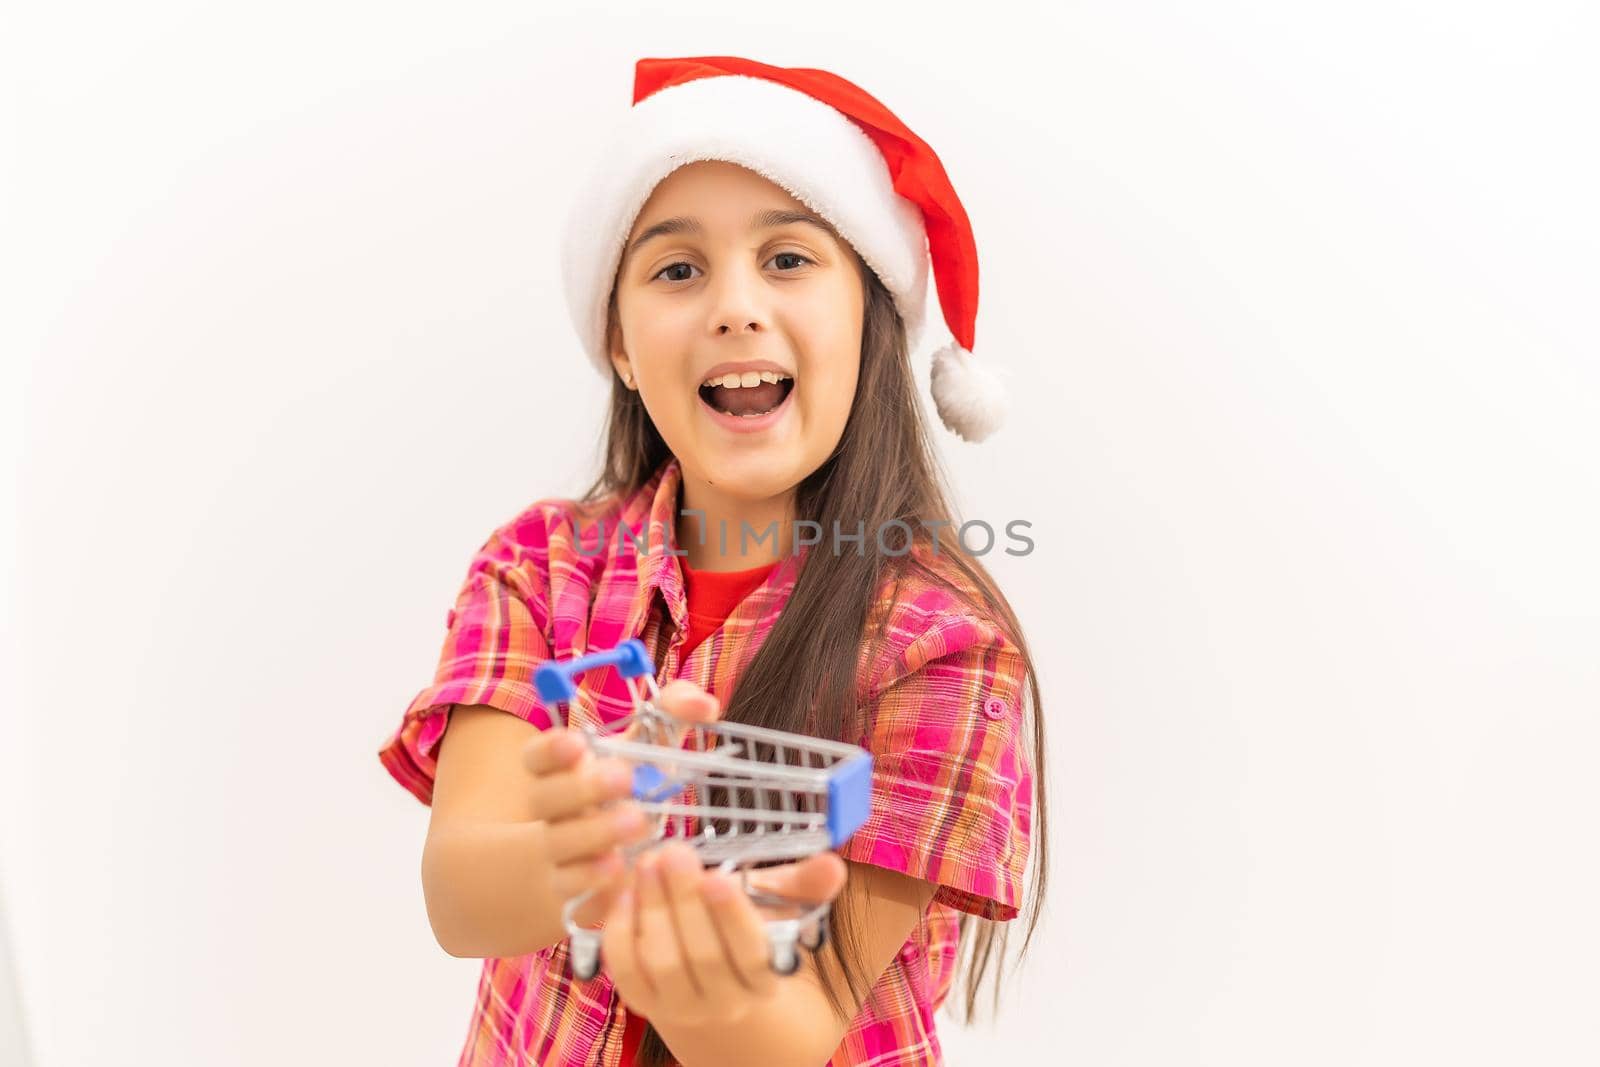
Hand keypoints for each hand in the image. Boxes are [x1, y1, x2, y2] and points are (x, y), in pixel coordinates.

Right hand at [522, 680, 722, 918]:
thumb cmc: (633, 790)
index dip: (550, 748)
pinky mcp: (573, 893)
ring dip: (594, 834)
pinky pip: (574, 891)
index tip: (579, 741)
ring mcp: (558, 854)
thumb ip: (673, 714)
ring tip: (638, 822)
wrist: (605, 855)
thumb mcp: (650, 750)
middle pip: (544, 799)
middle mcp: (553, 812)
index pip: (536, 756)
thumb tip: (706, 704)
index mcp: (561, 770)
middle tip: (625, 778)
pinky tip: (623, 871)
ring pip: (559, 845)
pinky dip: (596, 882)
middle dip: (582, 787)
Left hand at [600, 841, 848, 1027]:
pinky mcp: (641, 1002)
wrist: (717, 998)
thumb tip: (833, 864)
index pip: (750, 954)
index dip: (731, 917)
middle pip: (700, 956)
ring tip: (648, 861)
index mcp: (764, 982)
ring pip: (660, 962)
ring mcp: (678, 1007)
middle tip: (673, 850)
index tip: (716, 876)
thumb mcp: (782, 911)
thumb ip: (806, 884)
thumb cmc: (751, 936)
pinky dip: (620, 929)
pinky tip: (625, 890)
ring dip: (651, 908)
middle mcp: (723, 1004)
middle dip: (683, 900)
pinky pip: (625, 970)